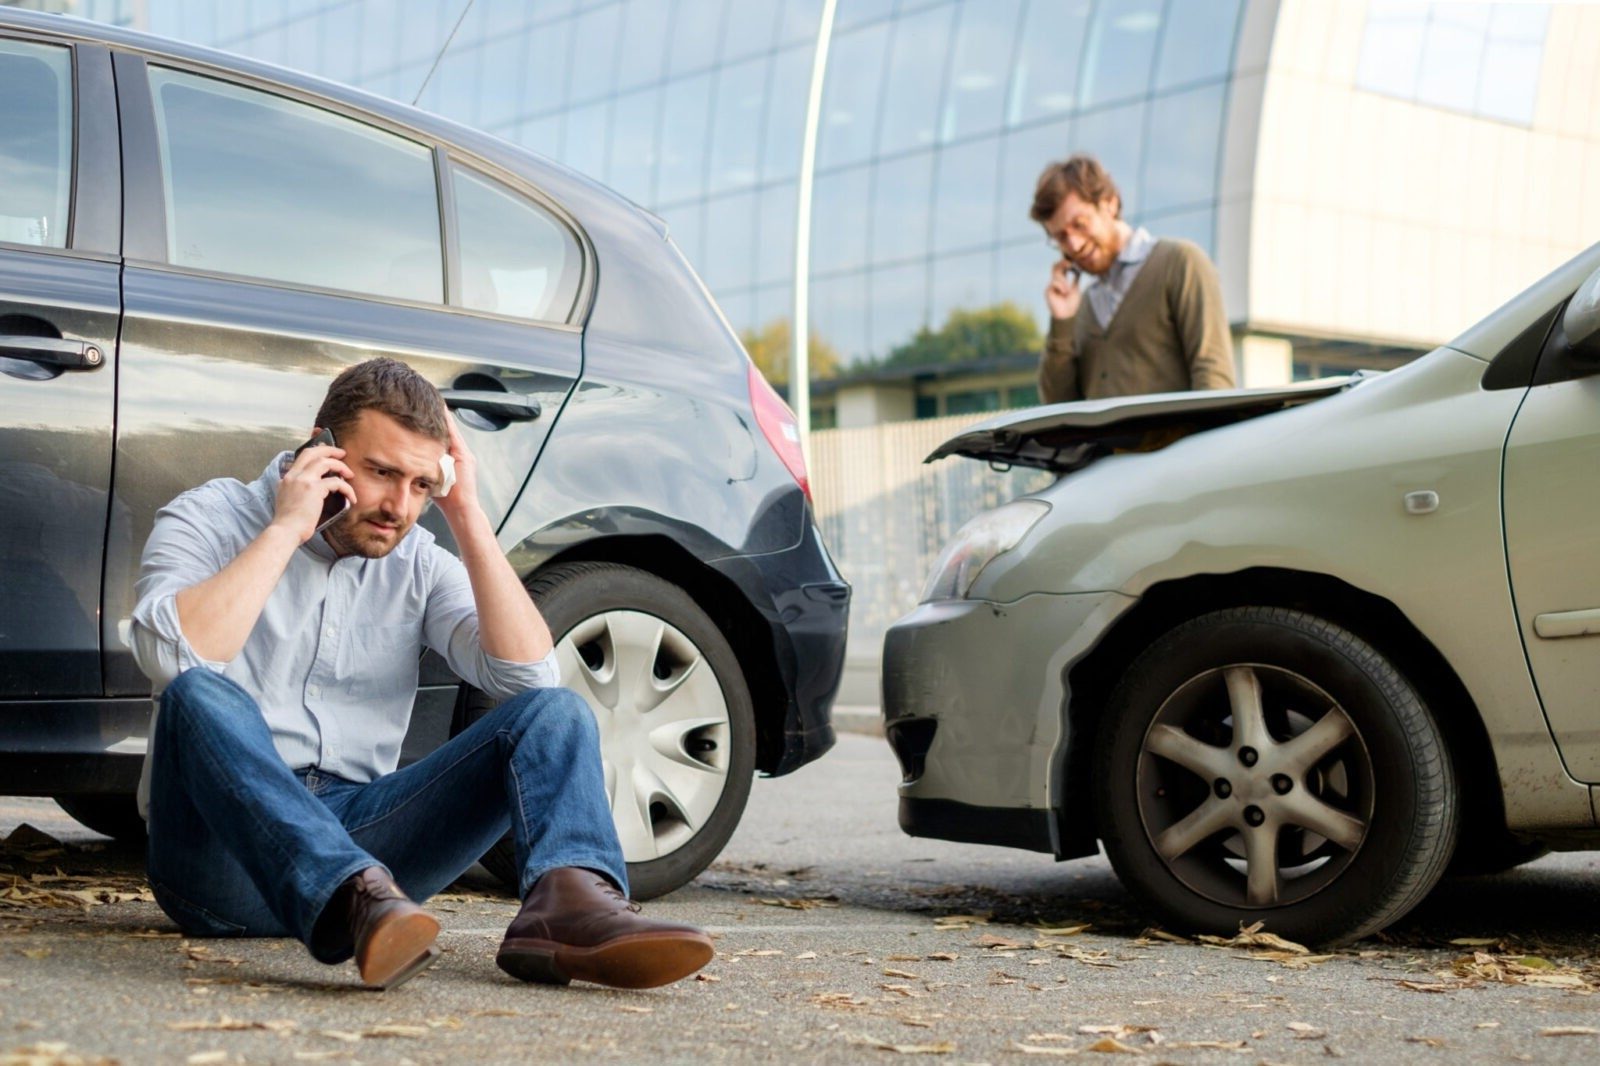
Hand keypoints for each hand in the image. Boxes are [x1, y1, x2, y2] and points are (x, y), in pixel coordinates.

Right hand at [274, 432, 354, 543]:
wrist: (286, 531)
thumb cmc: (289, 522)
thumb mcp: (286, 499)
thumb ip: (295, 490)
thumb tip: (309, 490)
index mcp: (287, 478)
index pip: (302, 456)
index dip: (317, 451)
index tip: (327, 452)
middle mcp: (294, 476)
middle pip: (313, 453)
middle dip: (330, 450)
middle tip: (342, 453)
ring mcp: (303, 480)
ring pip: (325, 462)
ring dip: (341, 466)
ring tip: (350, 474)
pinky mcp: (314, 489)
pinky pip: (336, 482)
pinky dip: (347, 488)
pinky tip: (351, 497)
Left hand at [431, 411, 482, 530]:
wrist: (460, 509)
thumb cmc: (445, 498)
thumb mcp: (430, 478)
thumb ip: (424, 467)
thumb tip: (407, 461)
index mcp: (451, 457)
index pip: (440, 435)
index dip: (433, 422)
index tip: (422, 409)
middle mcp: (459, 453)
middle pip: (446, 429)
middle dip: (437, 414)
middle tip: (427, 399)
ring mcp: (463, 453)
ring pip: (450, 429)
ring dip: (442, 415)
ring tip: (432, 400)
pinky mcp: (464, 456)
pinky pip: (453, 435)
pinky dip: (447, 423)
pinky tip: (440, 412)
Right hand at [1046, 257, 1081, 319]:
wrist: (1067, 315)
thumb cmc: (1071, 304)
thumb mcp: (1076, 289)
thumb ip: (1075, 280)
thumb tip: (1079, 270)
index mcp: (1062, 281)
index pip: (1061, 268)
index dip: (1064, 263)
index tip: (1072, 261)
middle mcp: (1056, 282)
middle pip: (1055, 267)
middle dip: (1062, 264)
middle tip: (1070, 264)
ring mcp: (1051, 286)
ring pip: (1056, 275)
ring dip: (1063, 281)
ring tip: (1067, 290)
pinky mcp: (1048, 291)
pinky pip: (1054, 283)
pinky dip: (1061, 286)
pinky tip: (1064, 293)